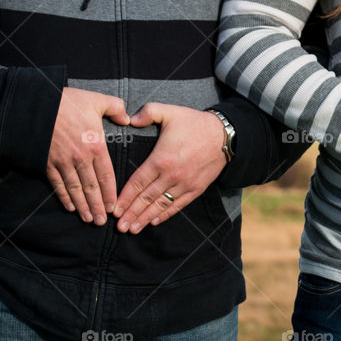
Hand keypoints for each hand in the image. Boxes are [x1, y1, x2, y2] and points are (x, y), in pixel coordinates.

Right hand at [46, 87, 131, 224]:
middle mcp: (81, 158)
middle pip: (92, 188)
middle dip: (98, 206)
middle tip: (102, 222)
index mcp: (96, 146)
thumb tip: (127, 118)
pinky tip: (70, 207)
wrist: (37, 104)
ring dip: (83, 206)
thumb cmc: (68, 101)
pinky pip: (58, 184)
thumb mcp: (97, 100)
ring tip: (88, 219)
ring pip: (75, 189)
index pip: (106, 176)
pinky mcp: (48, 162)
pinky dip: (64, 197)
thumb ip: (116, 108)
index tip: (114, 208)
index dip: (110, 194)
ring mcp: (63, 162)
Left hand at [113, 103, 227, 233]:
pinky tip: (154, 222)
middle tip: (119, 227)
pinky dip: (165, 215)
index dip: (125, 197)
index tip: (115, 209)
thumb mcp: (169, 112)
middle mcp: (171, 176)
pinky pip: (178, 205)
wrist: (225, 135)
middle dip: (132, 214)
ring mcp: (184, 184)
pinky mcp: (196, 189)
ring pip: (161, 205)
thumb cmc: (194, 123)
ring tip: (132, 229)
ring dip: (145, 218)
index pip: (138, 182)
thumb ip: (148, 112)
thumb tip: (130, 119)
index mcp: (161, 159)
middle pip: (147, 198)